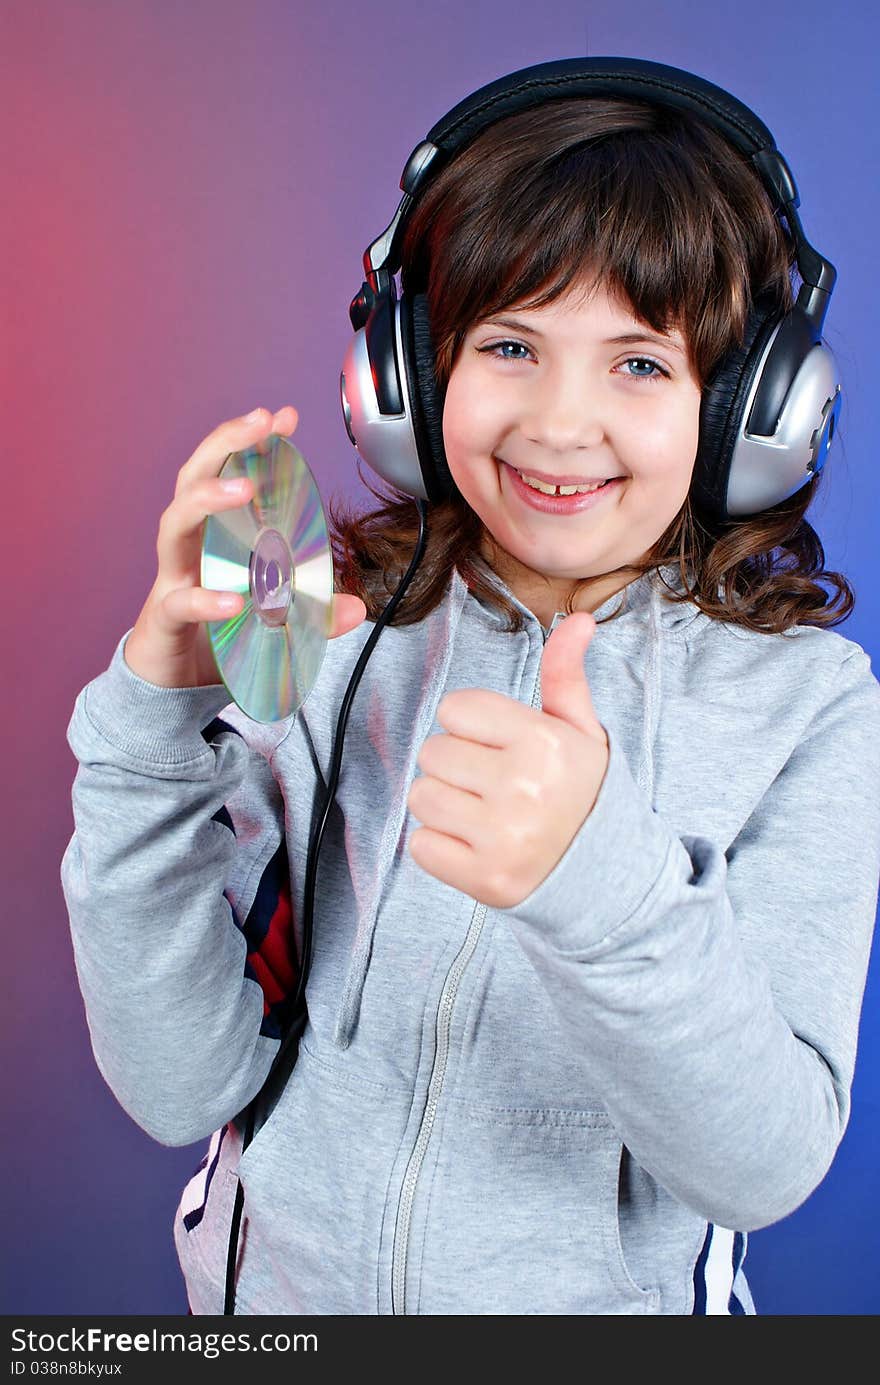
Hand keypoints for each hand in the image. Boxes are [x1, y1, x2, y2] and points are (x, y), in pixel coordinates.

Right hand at [124, 406, 367, 687]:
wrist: (168, 683)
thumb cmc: (213, 635)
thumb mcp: (272, 618)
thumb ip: (311, 611)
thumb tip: (356, 608)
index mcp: (212, 537)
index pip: (226, 474)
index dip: (250, 442)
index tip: (284, 417)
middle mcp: (188, 548)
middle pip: (192, 478)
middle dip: (225, 443)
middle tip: (260, 423)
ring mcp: (171, 579)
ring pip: (174, 524)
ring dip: (208, 499)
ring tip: (242, 487)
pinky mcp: (165, 619)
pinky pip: (181, 602)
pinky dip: (206, 599)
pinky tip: (233, 599)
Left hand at [406, 612, 609, 907]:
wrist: (604, 874)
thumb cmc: (582, 792)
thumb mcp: (581, 731)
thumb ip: (565, 675)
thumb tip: (580, 620)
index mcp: (544, 741)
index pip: (454, 708)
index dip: (469, 726)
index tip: (496, 746)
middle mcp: (523, 787)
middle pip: (432, 752)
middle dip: (454, 765)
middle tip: (490, 784)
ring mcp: (503, 837)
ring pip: (421, 797)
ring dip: (443, 805)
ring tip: (481, 813)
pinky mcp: (484, 879)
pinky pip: (421, 846)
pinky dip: (439, 847)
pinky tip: (474, 844)